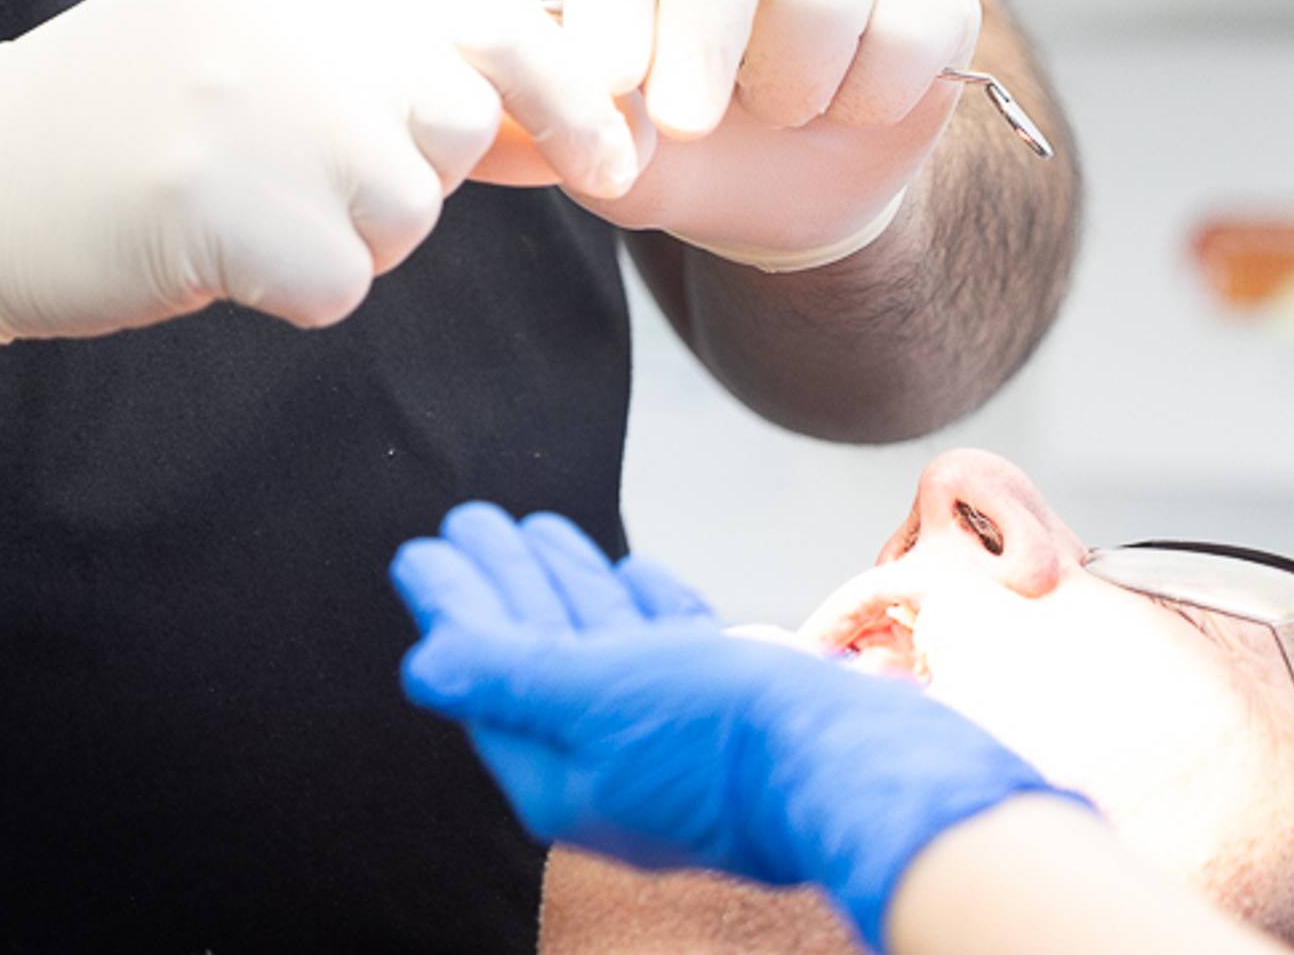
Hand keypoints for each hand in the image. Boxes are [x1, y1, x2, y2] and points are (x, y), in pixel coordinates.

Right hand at [0, 0, 640, 385]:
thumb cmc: (137, 109)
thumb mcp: (265, 26)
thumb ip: (394, 46)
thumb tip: (558, 112)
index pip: (499, 16)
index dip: (571, 97)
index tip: (611, 159)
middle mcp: (299, 12)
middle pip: (458, 123)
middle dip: (407, 173)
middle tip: (296, 172)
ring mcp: (268, 107)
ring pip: (406, 212)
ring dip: (344, 236)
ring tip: (239, 202)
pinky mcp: (235, 209)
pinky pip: (340, 285)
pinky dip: (291, 293)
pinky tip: (214, 252)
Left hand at [392, 505, 1070, 951]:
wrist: (869, 772)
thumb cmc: (730, 737)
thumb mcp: (593, 694)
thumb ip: (506, 673)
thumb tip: (423, 662)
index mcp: (565, 773)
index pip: (487, 677)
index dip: (454, 608)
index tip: (423, 549)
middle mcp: (617, 765)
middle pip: (539, 659)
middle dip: (504, 585)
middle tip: (472, 519)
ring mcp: (679, 743)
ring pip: (605, 651)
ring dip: (566, 585)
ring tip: (537, 530)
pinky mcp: (737, 719)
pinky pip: (672, 657)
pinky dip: (643, 610)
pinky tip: (632, 577)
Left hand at [475, 0, 982, 268]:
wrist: (790, 178)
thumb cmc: (677, 138)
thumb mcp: (613, 141)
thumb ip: (589, 119)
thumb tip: (597, 103)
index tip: (607, 80)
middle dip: (704, 29)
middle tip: (685, 124)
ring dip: (791, 86)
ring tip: (774, 110)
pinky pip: (907, 33)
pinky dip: (865, 101)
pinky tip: (841, 104)